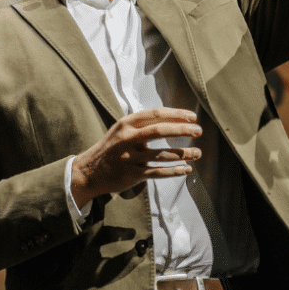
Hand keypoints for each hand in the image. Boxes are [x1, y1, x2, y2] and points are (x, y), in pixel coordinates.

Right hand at [71, 108, 201, 206]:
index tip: (192, 117)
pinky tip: (186, 169)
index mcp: (126, 124)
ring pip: (163, 154)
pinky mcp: (133, 175)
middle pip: (160, 131)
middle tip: (198, 131)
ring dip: (184, 153)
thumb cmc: (111, 148)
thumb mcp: (121, 130)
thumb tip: (172, 118)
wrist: (90, 171)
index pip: (156, 114)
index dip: (176, 114)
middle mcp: (128, 138)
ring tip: (198, 153)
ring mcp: (131, 157)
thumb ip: (142, 124)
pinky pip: (159, 172)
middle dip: (183, 130)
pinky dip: (175, 171)